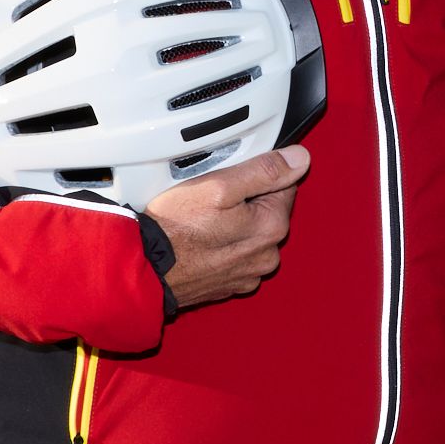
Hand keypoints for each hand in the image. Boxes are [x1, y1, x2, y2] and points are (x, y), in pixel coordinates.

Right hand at [149, 144, 308, 308]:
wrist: (145, 269)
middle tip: (212, 200)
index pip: (284, 185)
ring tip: (203, 222)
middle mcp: (267, 255)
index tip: (231, 179)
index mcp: (272, 227)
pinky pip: (235, 255)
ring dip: (234, 225)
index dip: (256, 176)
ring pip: (251, 233)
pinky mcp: (231, 283)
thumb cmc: (175, 229)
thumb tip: (299, 159)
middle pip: (268, 210)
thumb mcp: (218, 186)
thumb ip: (263, 171)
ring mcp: (249, 273)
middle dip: (246, 201)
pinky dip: (223, 247)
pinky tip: (201, 241)